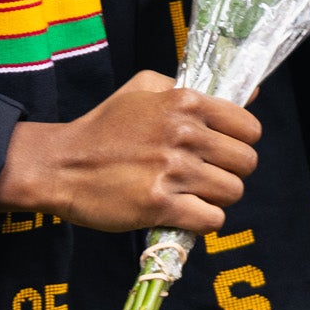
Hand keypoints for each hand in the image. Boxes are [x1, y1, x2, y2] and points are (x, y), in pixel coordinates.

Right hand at [0, 70, 258, 234]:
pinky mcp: (160, 204)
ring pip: (232, 192)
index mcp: (183, 101)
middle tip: (204, 175)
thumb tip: (248, 94)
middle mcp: (183, 133)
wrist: (61, 164)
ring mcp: (172, 169)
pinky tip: (181, 212)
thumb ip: (190, 87)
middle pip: (246, 162)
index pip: (249, 127)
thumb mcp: (141, 88)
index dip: (240, 141)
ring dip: (215, 198)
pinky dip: (201, 222)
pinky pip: (211, 220)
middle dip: (230, 171)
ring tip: (191, 194)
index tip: (221, 149)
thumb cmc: (103, 126)